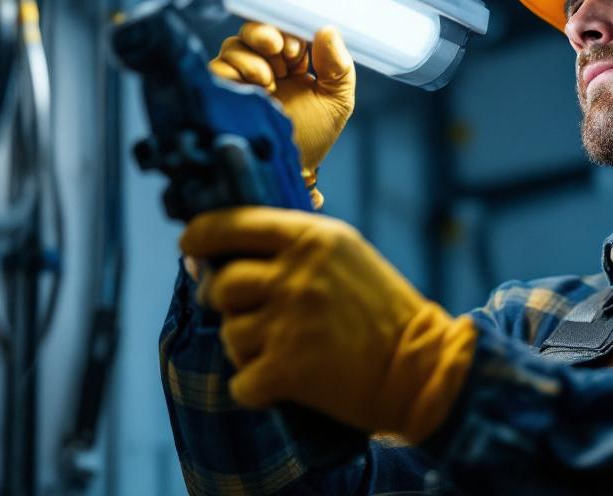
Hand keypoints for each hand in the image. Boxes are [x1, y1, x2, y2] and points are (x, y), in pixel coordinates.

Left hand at [181, 206, 476, 442]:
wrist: (423, 370)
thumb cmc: (385, 314)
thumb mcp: (347, 257)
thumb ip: (293, 250)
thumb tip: (220, 259)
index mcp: (314, 237)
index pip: (235, 223)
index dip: (202, 234)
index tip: (189, 245)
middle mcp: (297, 274)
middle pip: (223, 283)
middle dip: (226, 303)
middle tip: (252, 316)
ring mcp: (290, 321)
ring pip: (230, 334)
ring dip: (248, 349)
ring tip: (286, 352)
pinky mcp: (288, 369)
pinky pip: (241, 382)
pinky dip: (257, 390)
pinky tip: (286, 386)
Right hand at [209, 23, 354, 207]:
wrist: (289, 170)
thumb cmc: (312, 138)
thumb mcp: (336, 101)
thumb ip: (338, 65)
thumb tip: (328, 29)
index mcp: (292, 64)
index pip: (285, 30)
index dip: (288, 32)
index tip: (297, 48)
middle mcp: (264, 66)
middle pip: (254, 31)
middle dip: (265, 33)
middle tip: (277, 47)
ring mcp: (241, 77)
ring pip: (234, 45)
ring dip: (253, 56)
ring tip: (269, 80)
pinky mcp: (223, 90)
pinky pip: (218, 66)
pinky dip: (234, 68)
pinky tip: (254, 86)